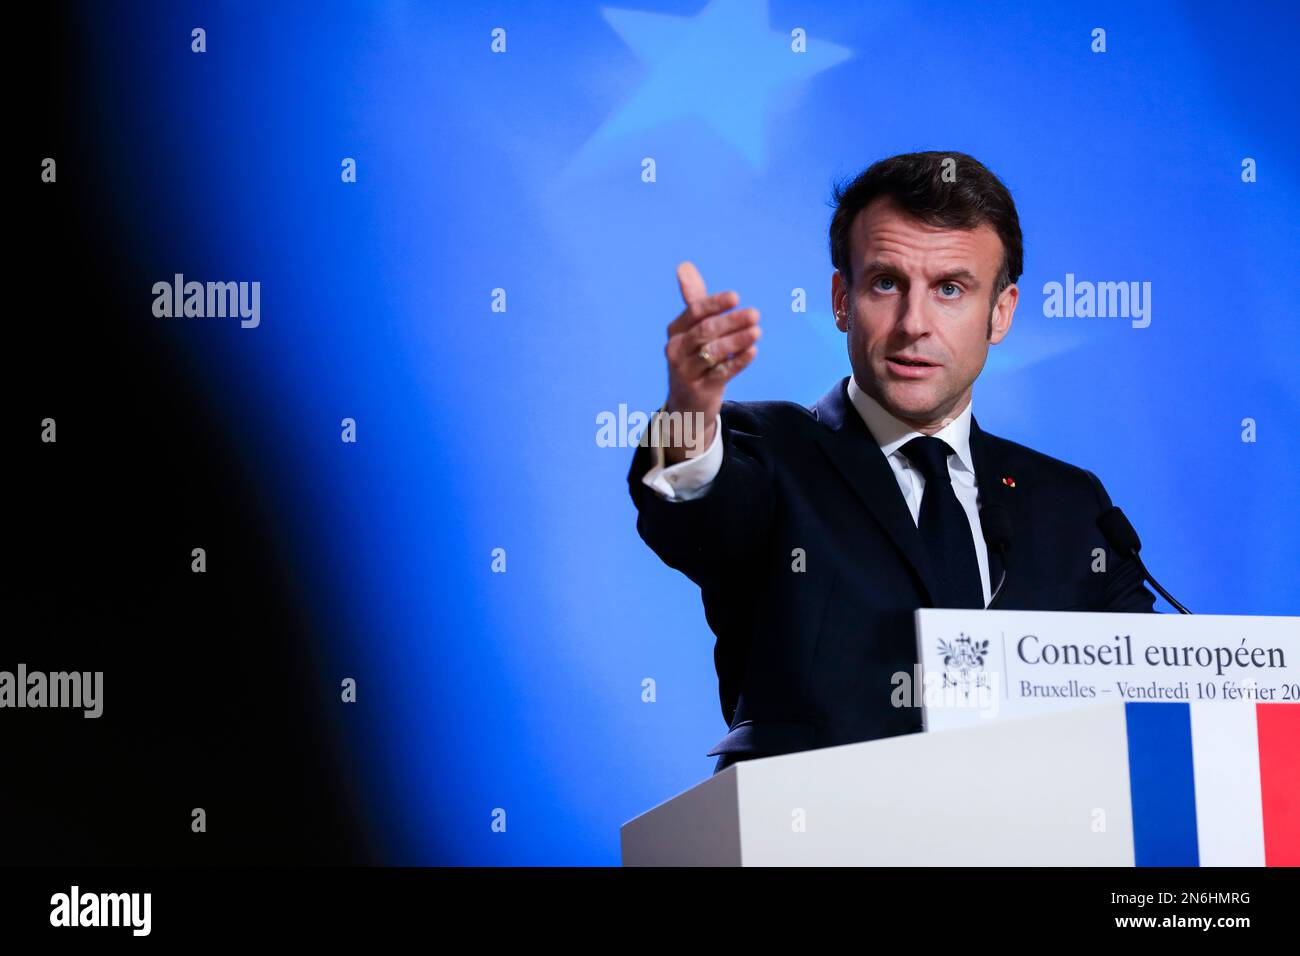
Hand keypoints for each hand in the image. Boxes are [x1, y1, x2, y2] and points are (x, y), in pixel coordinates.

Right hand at [661, 262, 760, 464]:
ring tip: (757, 332)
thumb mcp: (691, 331)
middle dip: (731, 322)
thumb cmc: (694, 359)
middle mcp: (675, 351)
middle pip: (705, 332)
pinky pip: (721, 373)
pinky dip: (738, 362)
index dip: (714, 304)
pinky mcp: (699, 390)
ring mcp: (685, 372)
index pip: (694, 312)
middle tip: (755, 314)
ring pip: (713, 352)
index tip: (736, 297)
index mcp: (675, 331)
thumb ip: (693, 300)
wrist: (686, 405)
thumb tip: (684, 266)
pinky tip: (753, 352)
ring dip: (737, 340)